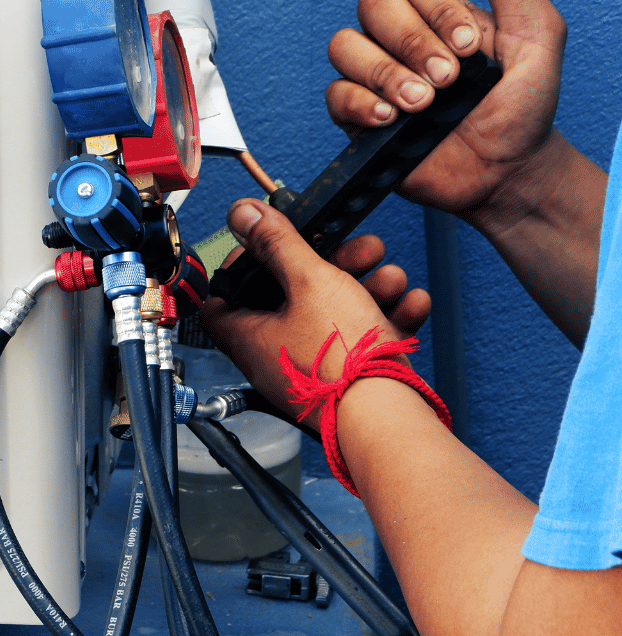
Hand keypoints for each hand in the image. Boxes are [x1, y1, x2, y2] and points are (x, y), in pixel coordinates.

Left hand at [202, 200, 430, 433]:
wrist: (389, 421)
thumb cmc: (343, 363)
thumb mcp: (310, 281)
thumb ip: (278, 243)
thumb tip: (241, 214)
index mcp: (249, 336)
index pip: (224, 295)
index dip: (244, 263)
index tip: (272, 241)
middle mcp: (275, 356)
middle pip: (292, 297)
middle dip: (332, 265)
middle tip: (360, 249)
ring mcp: (313, 370)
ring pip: (335, 315)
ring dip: (367, 287)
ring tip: (392, 276)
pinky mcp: (349, 381)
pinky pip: (362, 341)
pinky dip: (386, 318)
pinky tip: (412, 302)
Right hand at [324, 0, 567, 228]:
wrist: (506, 169)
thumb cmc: (522, 105)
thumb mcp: (534, 32)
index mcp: (439, 13)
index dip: (437, 12)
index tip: (471, 48)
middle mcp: (402, 38)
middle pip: (373, 6)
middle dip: (410, 42)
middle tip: (447, 79)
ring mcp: (375, 76)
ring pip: (344, 46)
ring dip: (383, 72)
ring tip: (421, 103)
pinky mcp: (357, 116)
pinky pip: (335, 94)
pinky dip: (360, 103)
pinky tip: (391, 118)